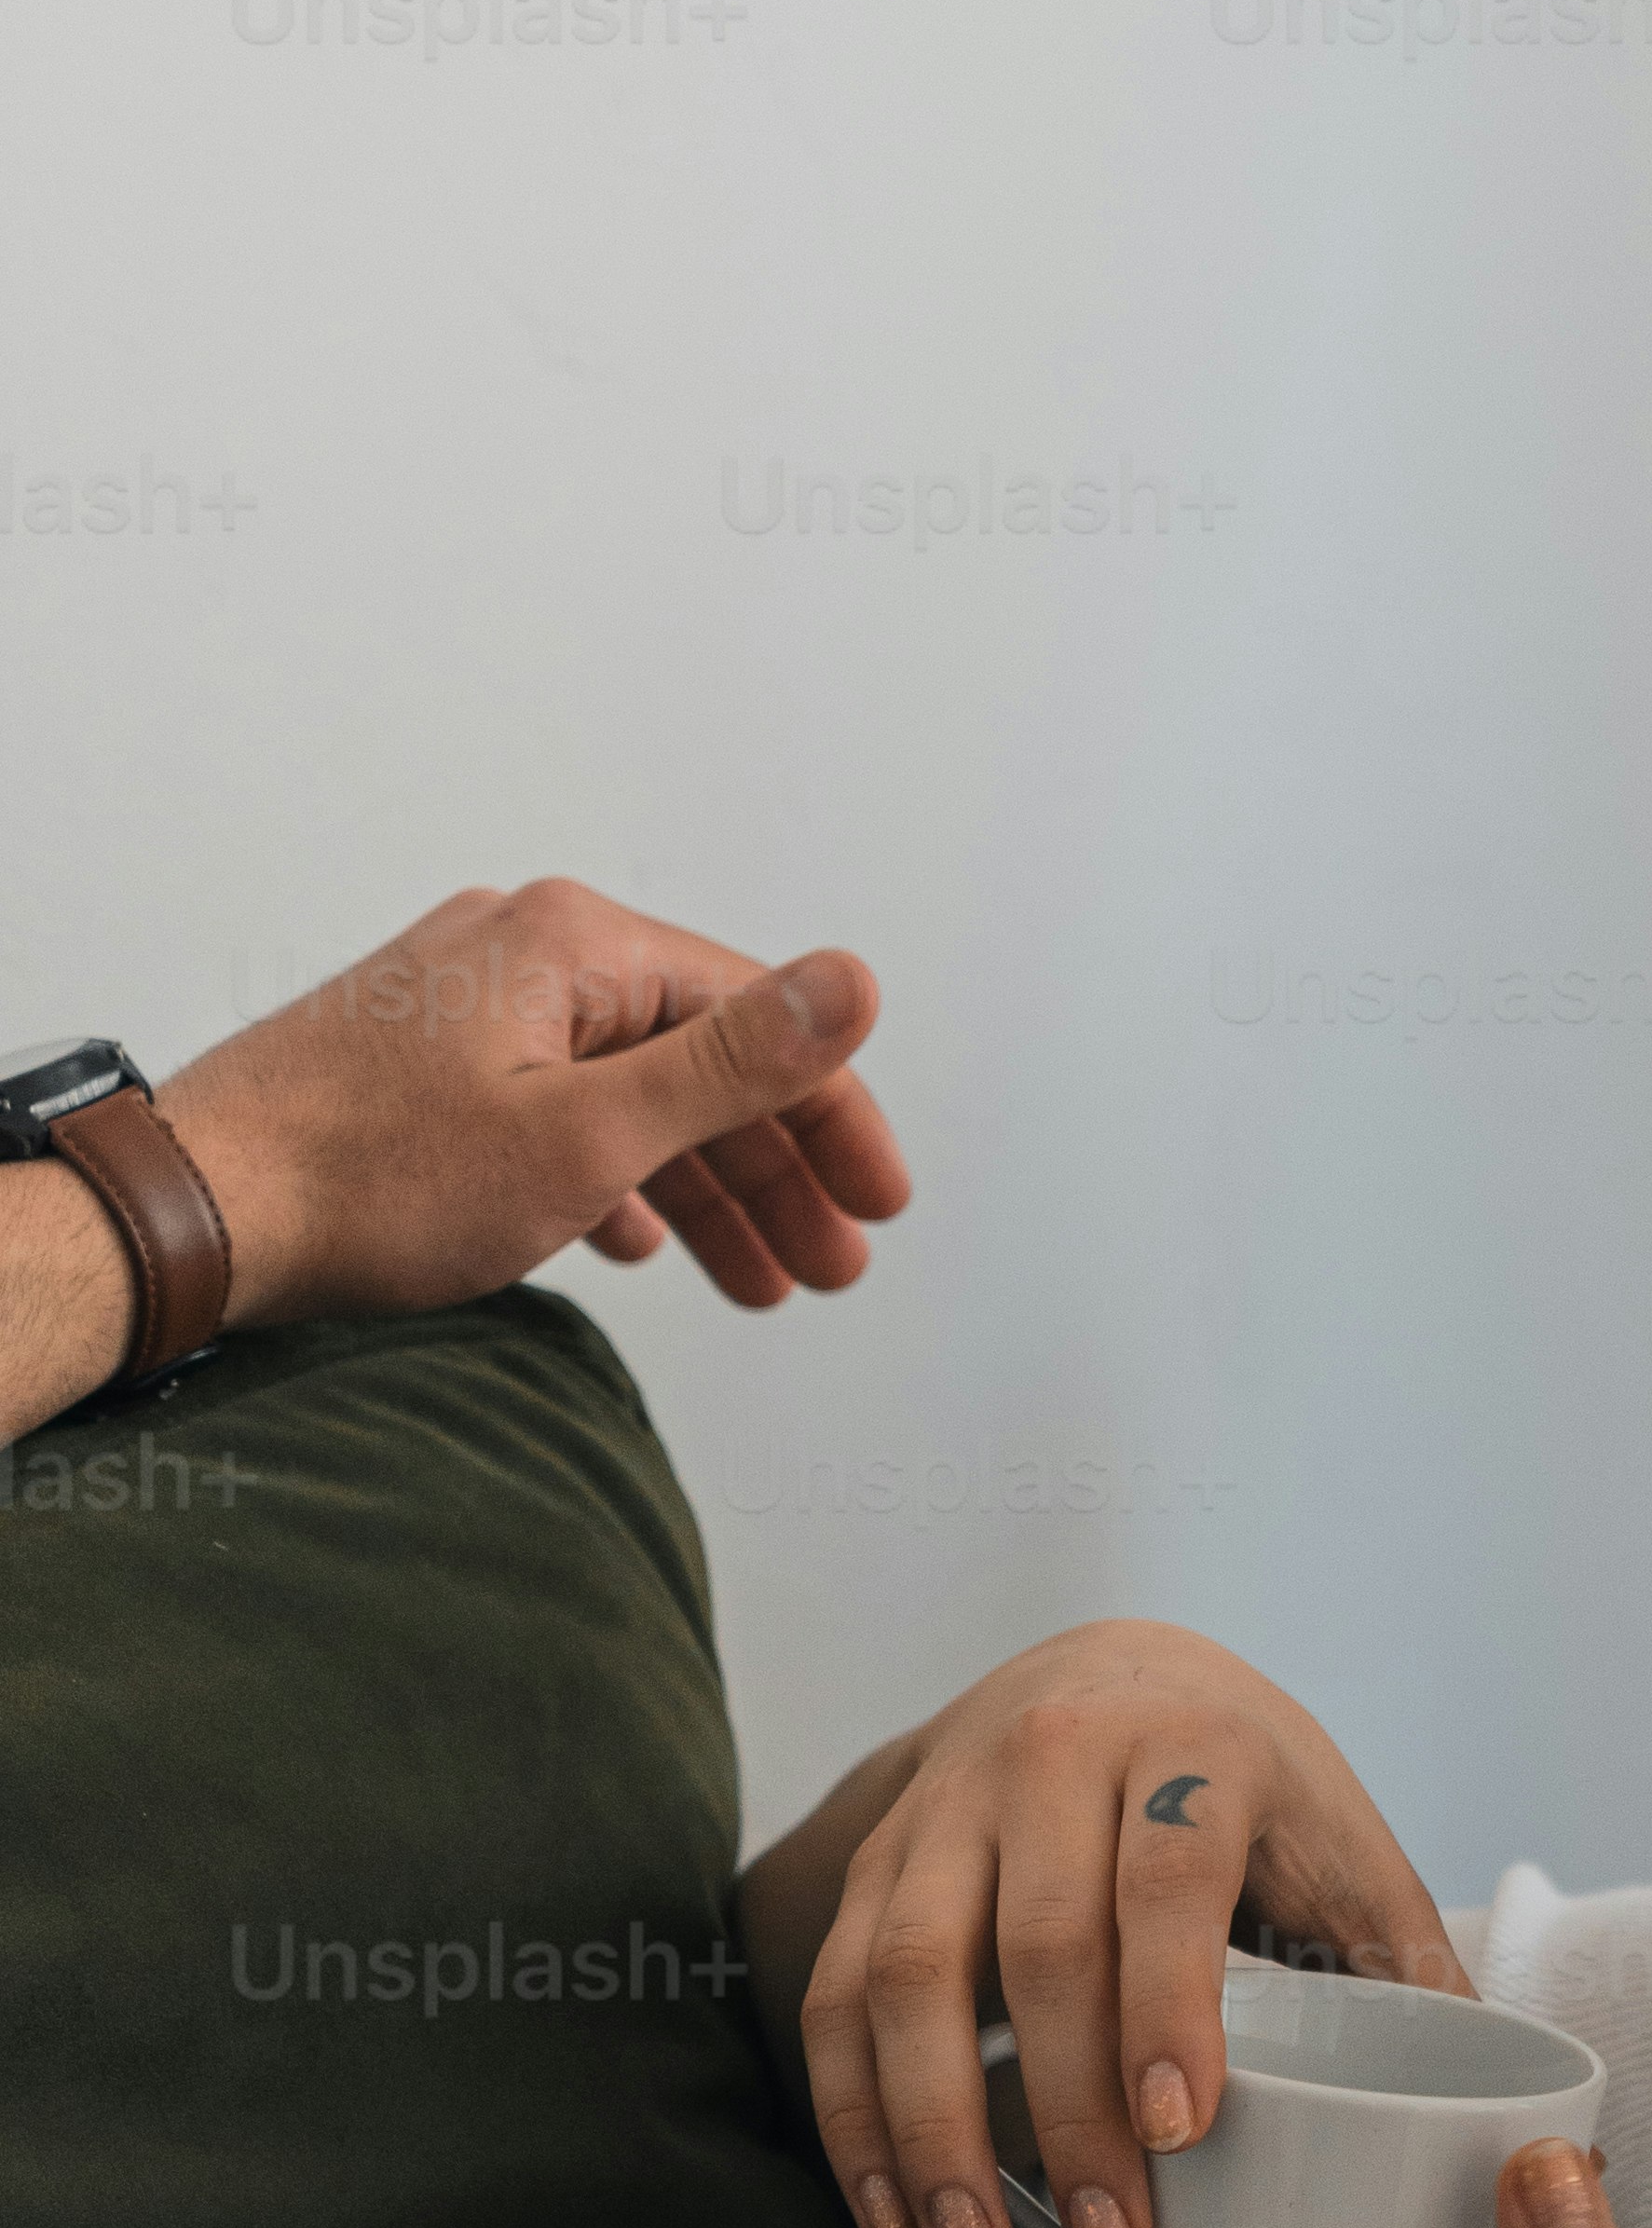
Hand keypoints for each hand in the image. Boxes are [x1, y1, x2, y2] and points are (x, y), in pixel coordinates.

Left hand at [163, 877, 908, 1336]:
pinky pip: (555, 1106)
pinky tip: (635, 1244)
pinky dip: (612, 1175)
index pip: (755, 1021)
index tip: (877, 1206)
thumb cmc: (371, 1177)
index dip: (833, 1119)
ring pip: (625, 1093)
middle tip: (828, 1269)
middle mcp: (523, 949)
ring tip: (755, 1283)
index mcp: (575, 944)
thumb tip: (855, 982)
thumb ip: (734, 1064)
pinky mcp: (423, 1058)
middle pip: (695, 1058)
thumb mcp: (588, 1135)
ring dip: (701, 1188)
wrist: (197, 1207)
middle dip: (773, 1172)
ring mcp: (467, 1002)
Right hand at [793, 1624, 1459, 2227]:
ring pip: (905, 1973)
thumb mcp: (1341, 1840)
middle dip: (1065, 2110)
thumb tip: (1523, 2127)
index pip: (1166, 1880)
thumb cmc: (1248, 1786)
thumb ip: (1408, 1964)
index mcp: (1192, 1747)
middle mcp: (1051, 1758)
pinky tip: (891, 2211)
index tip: (1178, 2132)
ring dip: (930, 2130)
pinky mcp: (875, 1857)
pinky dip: (853, 2110)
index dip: (1167, 2007)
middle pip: (1035, 1944)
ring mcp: (946, 1807)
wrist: (1107, 1669)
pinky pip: (836, 1990)